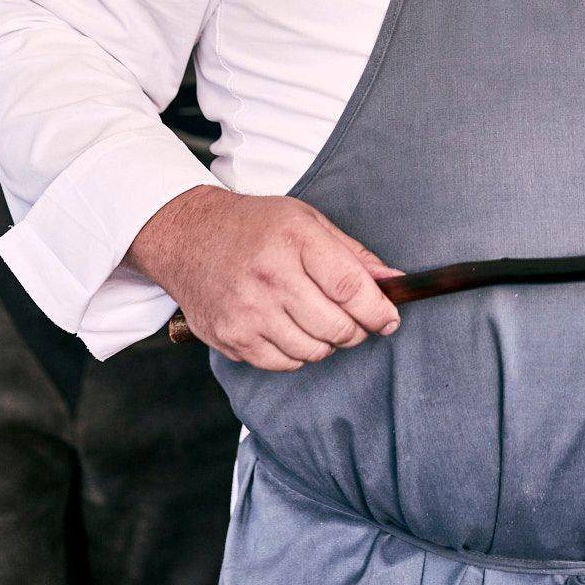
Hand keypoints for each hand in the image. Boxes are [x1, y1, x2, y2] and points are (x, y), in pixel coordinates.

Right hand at [129, 185, 401, 370]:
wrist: (188, 237)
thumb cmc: (255, 226)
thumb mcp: (308, 221)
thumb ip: (353, 255)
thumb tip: (395, 282)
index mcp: (295, 240)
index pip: (349, 287)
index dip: (378, 310)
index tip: (389, 319)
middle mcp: (270, 277)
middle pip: (336, 326)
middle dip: (356, 329)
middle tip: (354, 320)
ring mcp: (247, 312)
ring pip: (313, 351)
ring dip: (327, 343)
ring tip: (319, 320)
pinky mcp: (231, 338)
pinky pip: (283, 364)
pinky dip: (298, 353)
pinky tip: (291, 329)